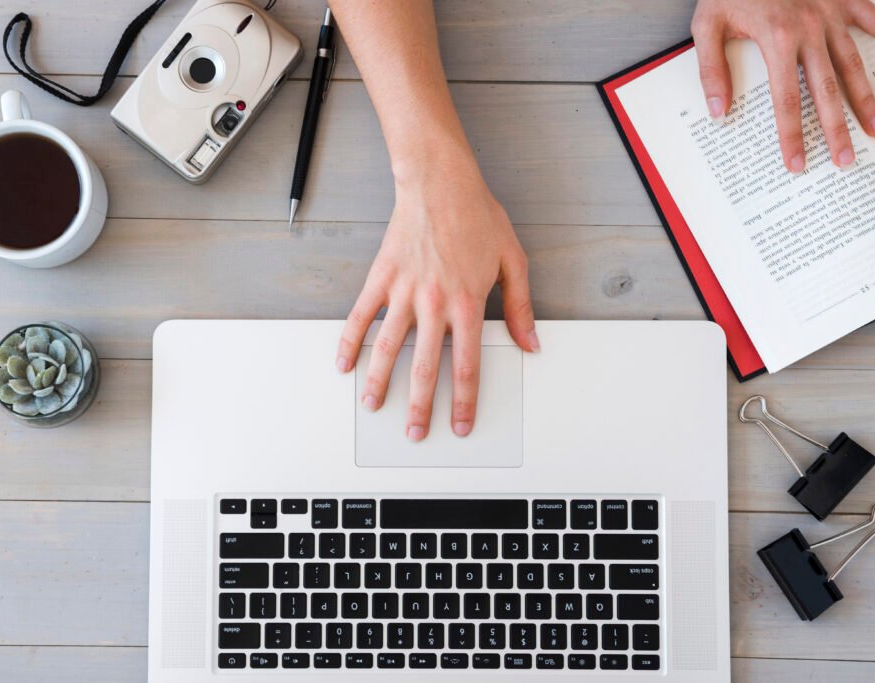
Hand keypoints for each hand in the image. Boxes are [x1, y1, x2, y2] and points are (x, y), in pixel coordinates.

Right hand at [336, 152, 537, 440]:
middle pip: (426, 367)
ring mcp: (404, 292)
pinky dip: (350, 341)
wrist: (440, 183)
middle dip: (421, 406)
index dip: (464, 401)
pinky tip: (344, 364)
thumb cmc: (477, 217)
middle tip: (416, 432)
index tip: (461, 424)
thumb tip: (529, 342)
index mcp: (468, 304)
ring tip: (375, 406)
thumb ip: (520, 307)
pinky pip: (362, 316)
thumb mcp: (512, 261)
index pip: (467, 365)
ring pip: (388, 348)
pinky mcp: (382, 278)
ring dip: (381, 382)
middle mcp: (434, 303)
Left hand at [691, 0, 874, 171]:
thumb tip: (718, 111)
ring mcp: (832, 13)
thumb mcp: (707, 23)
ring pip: (854, 64)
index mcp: (776, 39)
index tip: (798, 163)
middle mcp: (810, 30)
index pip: (786, 100)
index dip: (792, 135)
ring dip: (867, 99)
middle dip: (836, 129)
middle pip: (826, 90)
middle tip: (845, 161)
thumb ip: (711, 68)